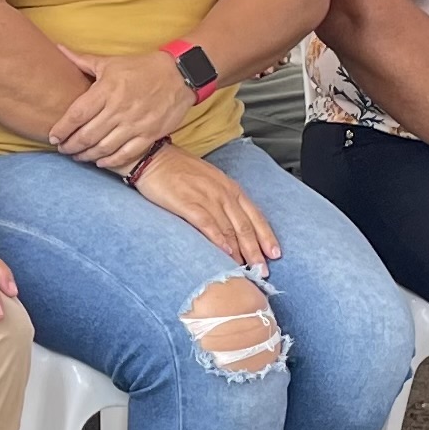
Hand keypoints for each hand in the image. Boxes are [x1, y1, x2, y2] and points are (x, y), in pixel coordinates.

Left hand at [47, 48, 200, 165]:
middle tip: (62, 149)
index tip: (53, 137)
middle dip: (71, 145)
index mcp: (107, 89)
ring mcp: (135, 123)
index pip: (77, 114)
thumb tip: (58, 49)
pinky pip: (126, 154)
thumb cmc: (141, 68)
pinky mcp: (149, 134)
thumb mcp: (111, 62)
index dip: (62, 128)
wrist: (179, 74)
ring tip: (77, 156)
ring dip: (87, 155)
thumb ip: (82, 60)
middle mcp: (119, 108)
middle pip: (87, 134)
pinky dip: (110, 161)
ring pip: (104, 147)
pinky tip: (100, 162)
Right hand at [133, 145, 278, 269]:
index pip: (254, 215)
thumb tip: (233, 227)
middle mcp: (223, 193)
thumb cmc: (180, 170)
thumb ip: (223, 201)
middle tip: (263, 271)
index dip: (266, 236)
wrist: (154, 158)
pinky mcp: (187, 203)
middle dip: (256, 251)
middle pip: (245, 226)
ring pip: (229, 228)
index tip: (275, 254)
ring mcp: (206, 197)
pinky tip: (224, 253)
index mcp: (230, 188)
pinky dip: (218, 239)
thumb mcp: (210, 181)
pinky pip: (207, 223)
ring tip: (247, 269)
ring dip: (240, 251)